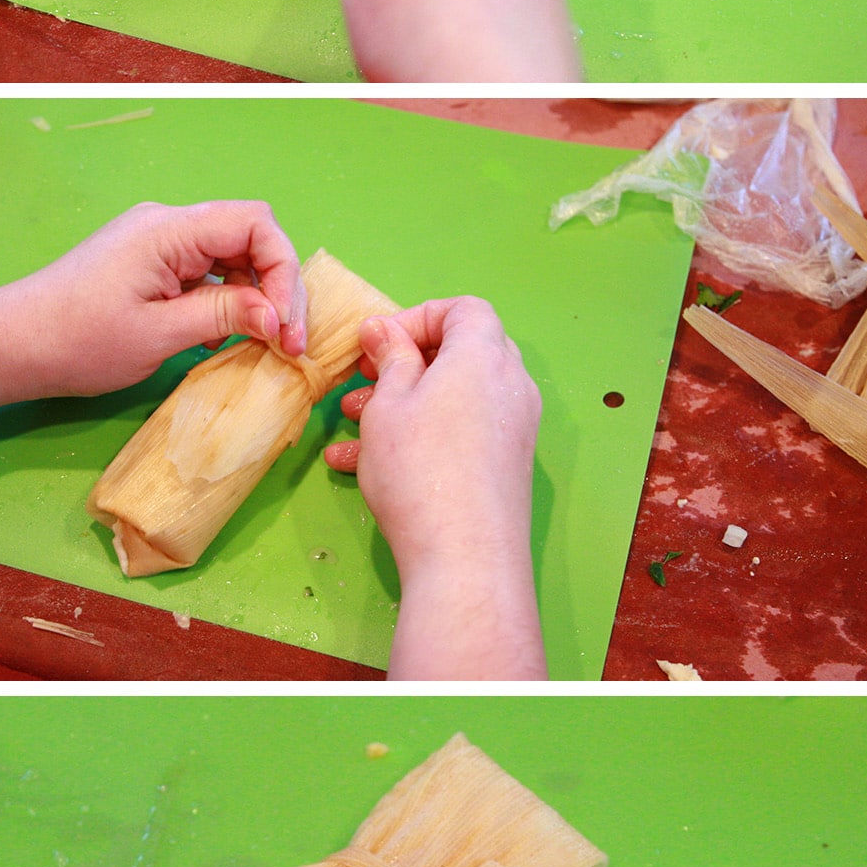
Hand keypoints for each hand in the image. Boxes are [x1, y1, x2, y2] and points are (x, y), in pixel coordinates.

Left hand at [0, 199, 307, 398]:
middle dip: (277, 287)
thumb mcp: (158, 334)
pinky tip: (222, 337)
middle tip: (287, 343)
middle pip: (250, 238)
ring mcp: (158, 243)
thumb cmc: (76, 339)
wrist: (14, 344)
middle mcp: (167, 225)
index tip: (284, 328)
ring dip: (255, 298)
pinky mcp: (151, 264)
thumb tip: (276, 316)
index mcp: (168, 230)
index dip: (282, 273)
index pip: (255, 225)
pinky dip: (228, 301)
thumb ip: (223, 315)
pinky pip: (208, 272)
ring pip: (233, 256)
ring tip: (262, 344)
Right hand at [325, 295, 541, 575]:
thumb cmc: (420, 470)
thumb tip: (384, 329)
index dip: (418, 317)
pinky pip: (461, 432)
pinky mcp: (507, 464)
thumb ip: (390, 357)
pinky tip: (363, 465)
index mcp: (484, 355)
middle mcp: (510, 385)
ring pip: (454, 398)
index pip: (464, 309)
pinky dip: (422, 436)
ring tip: (352, 425)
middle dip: (406, 364)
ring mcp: (514, 427)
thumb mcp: (389, 403)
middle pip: (461, 353)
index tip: (379, 343)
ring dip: (404, 404)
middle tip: (365, 382)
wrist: (465, 556)